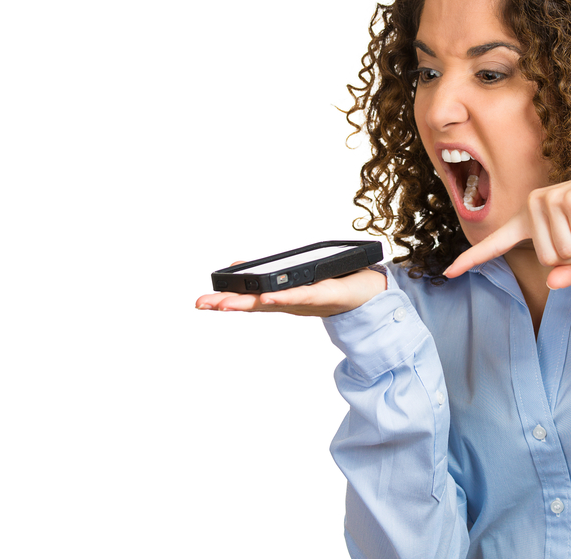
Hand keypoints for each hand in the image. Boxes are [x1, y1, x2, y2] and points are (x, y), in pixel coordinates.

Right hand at [194, 265, 386, 316]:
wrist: (368, 293)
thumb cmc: (332, 283)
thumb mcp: (294, 277)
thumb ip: (266, 274)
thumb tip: (236, 265)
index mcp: (282, 297)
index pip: (249, 299)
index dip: (226, 300)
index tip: (202, 301)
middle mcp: (291, 302)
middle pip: (254, 303)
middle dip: (228, 304)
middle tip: (202, 304)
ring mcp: (307, 300)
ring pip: (273, 302)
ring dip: (249, 303)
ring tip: (225, 304)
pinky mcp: (326, 295)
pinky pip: (302, 295)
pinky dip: (284, 297)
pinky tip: (268, 297)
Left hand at [443, 165, 570, 289]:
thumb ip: (568, 269)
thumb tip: (552, 284)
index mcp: (530, 218)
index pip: (496, 243)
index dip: (472, 259)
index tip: (449, 273)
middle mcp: (533, 204)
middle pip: (547, 259)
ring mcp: (548, 200)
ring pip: (562, 252)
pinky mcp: (567, 199)